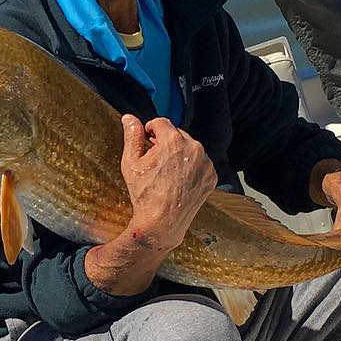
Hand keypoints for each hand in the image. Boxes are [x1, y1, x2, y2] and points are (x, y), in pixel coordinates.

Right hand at [119, 115, 216, 253]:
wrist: (162, 222)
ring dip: (179, 153)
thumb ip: (132, 136)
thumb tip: (129, 118)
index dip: (151, 129)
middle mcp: (193, 148)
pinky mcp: (211, 176)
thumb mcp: (131, 162)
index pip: (161, 123)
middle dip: (165, 142)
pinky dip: (191, 166)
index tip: (147, 138)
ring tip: (167, 171)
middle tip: (155, 159)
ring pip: (190, 148)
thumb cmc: (144, 193)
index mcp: (173, 141)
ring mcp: (205, 163)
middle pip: (177, 134)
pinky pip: (200, 162)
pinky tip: (179, 179)